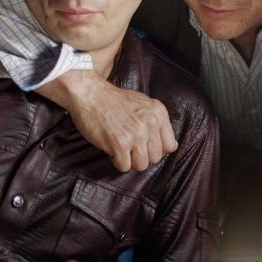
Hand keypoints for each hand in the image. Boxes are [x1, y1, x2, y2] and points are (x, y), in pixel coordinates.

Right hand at [36, 71, 177, 171]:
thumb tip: (171, 147)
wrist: (90, 94)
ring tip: (121, 148)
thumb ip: (158, 122)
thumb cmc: (115, 101)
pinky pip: (124, 166)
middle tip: (130, 147)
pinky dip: (117, 161)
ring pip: (141, 165)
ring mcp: (136, 134)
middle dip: (142, 156)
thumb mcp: (144, 104)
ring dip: (130, 161)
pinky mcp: (119, 143)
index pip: (170, 146)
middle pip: (155, 158)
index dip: (157, 150)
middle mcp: (150, 123)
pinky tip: (112, 149)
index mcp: (158, 113)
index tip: (146, 147)